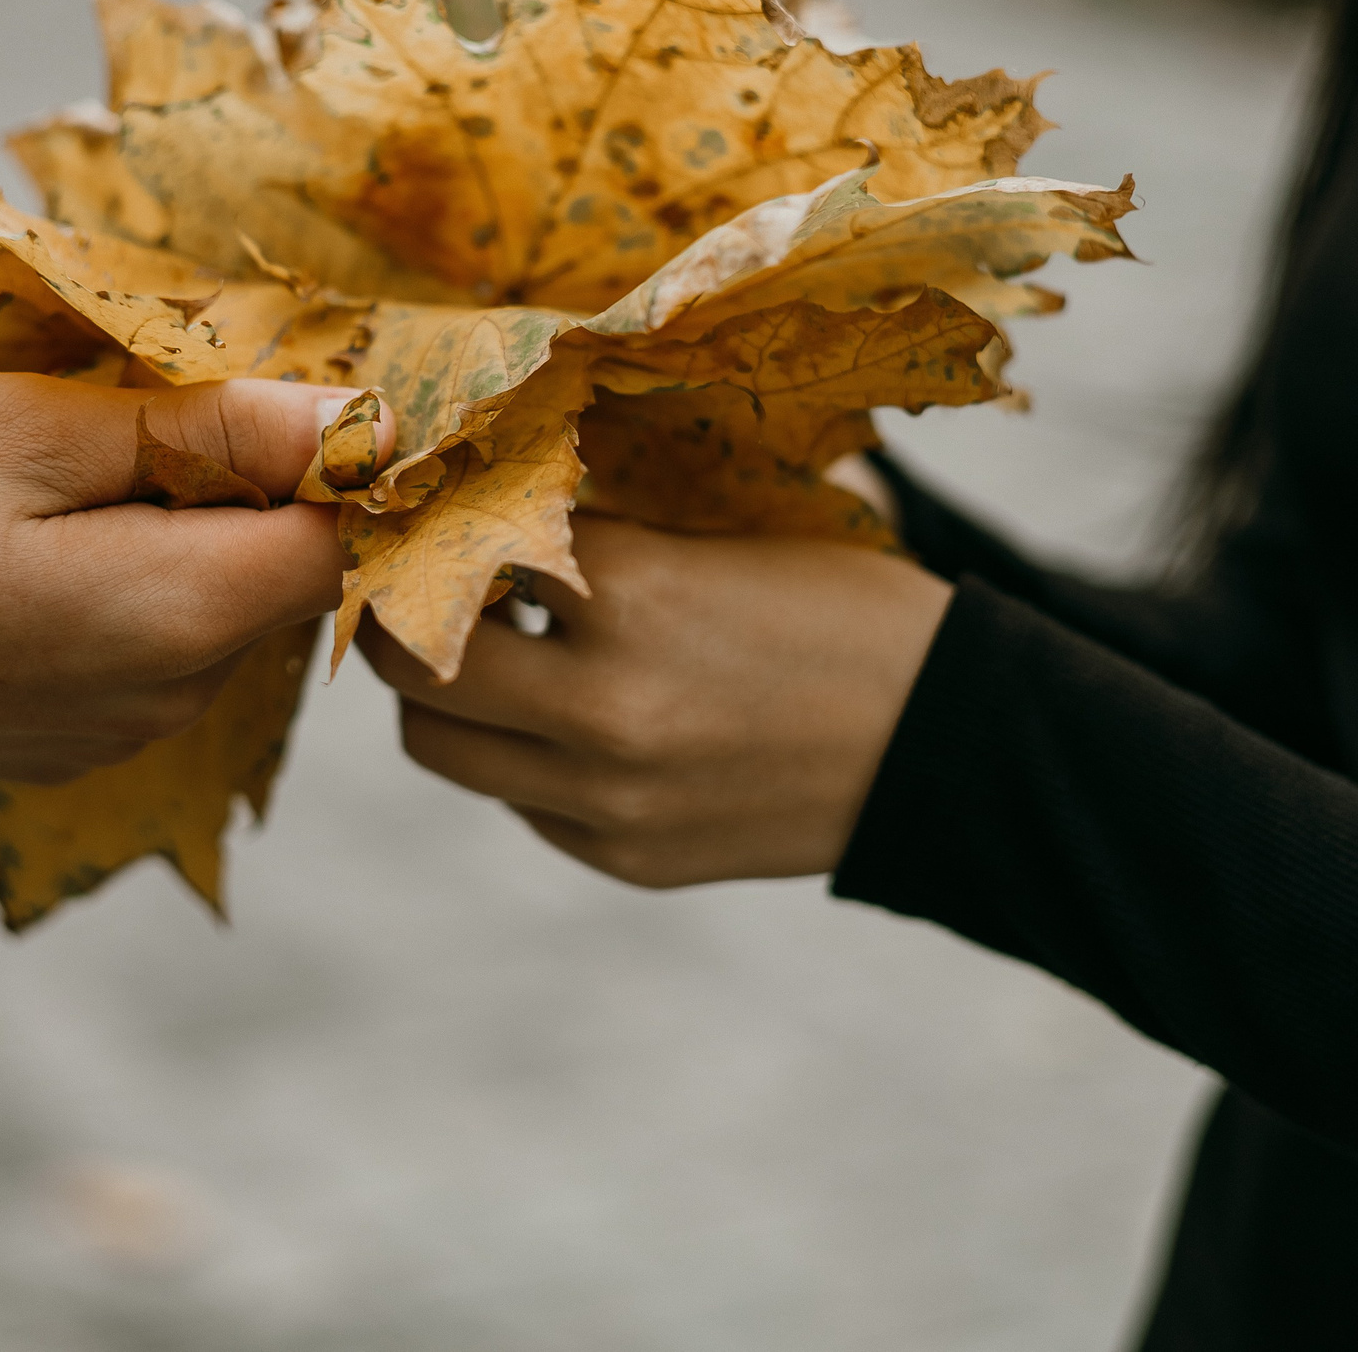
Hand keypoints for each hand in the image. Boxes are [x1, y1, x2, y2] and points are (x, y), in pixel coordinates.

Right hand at [0, 373, 367, 780]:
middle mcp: (171, 701)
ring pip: (209, 609)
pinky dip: (113, 586)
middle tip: (102, 421)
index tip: (226, 398)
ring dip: (165, 533)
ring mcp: (115, 734)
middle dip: (230, 489)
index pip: (340, 540)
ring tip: (41, 481)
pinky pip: (140, 650)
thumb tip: (363, 426)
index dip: (314, 459)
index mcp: (182, 620)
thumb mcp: (35, 427)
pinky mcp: (61, 742)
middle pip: (276, 575)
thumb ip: (215, 430)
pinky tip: (13, 547)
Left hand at [360, 517, 952, 887]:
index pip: (469, 543)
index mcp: (631, 593)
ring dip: (446, 696)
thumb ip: (609, 536)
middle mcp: (600, 705)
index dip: (447, 518)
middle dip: (402, 615)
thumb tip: (490, 501)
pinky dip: (524, 758)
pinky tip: (577, 718)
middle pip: (409, 660)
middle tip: (420, 584)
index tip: (435, 504)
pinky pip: (520, 802)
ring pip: (440, 746)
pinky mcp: (625, 856)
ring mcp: (607, 797)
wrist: (954, 746)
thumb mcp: (727, 538)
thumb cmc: (851, 613)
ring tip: (494, 657)